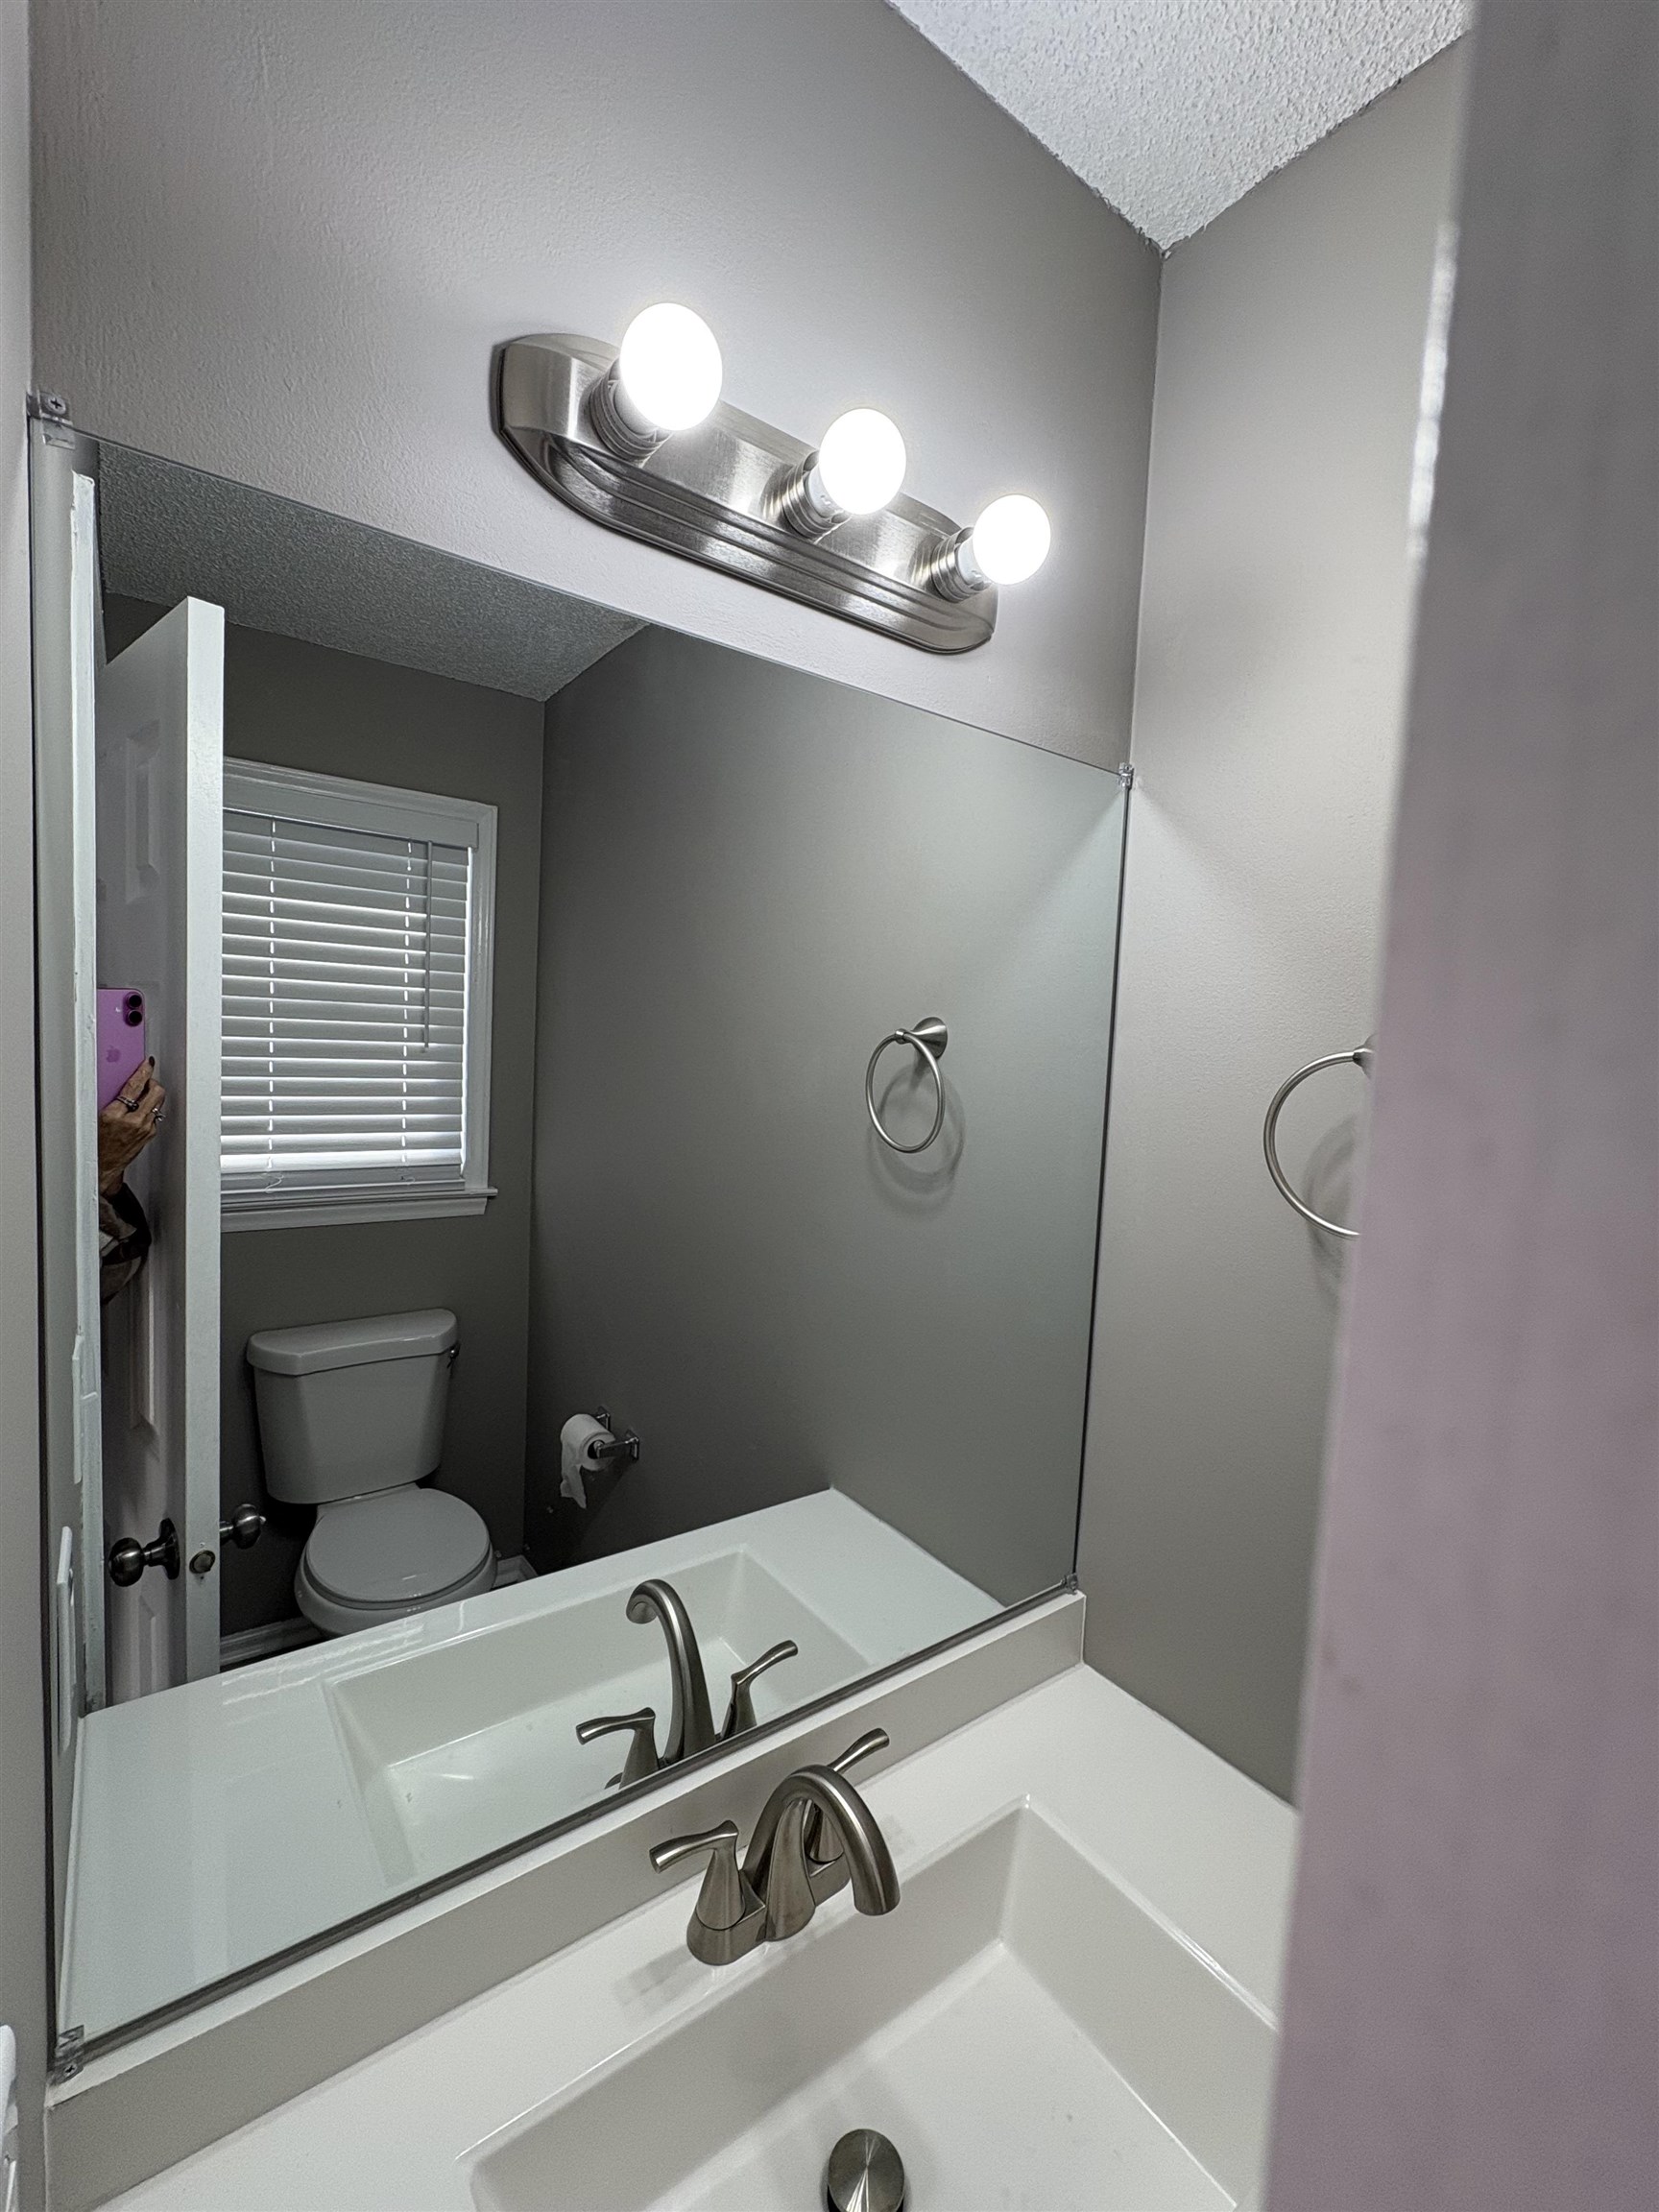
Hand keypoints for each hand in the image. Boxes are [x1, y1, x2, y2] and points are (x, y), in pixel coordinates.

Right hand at [98, 1057, 165, 1196]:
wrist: (103, 1165)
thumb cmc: (95, 1143)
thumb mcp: (97, 1116)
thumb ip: (112, 1099)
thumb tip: (124, 1083)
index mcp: (115, 1115)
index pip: (134, 1087)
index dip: (142, 1072)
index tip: (146, 1063)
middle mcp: (133, 1122)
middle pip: (155, 1092)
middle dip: (152, 1081)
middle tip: (146, 1078)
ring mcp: (145, 1128)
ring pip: (158, 1102)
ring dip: (153, 1094)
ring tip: (143, 1092)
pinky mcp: (150, 1134)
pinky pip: (155, 1114)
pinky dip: (150, 1108)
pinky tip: (141, 1108)